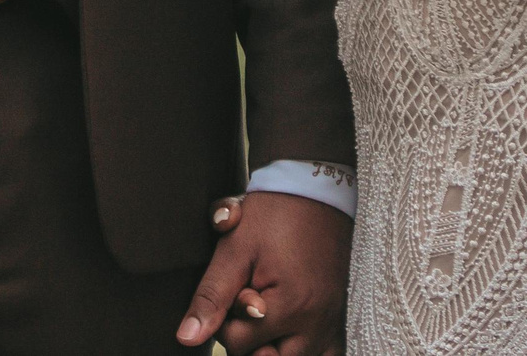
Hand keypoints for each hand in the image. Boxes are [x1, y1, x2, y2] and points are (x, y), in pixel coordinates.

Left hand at [179, 191, 348, 354]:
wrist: (314, 187)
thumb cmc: (274, 213)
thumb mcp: (234, 248)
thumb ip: (211, 297)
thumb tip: (187, 338)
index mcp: (291, 307)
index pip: (239, 344)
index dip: (225, 319)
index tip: (235, 288)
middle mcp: (317, 323)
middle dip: (249, 338)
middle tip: (248, 301)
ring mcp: (332, 322)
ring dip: (275, 345)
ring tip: (265, 315)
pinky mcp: (340, 316)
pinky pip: (326, 353)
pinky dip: (302, 348)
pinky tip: (288, 331)